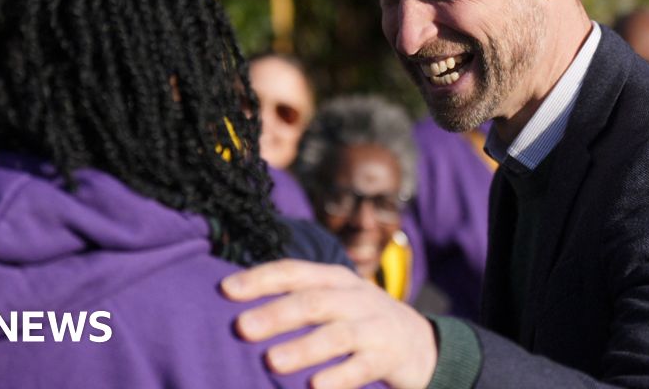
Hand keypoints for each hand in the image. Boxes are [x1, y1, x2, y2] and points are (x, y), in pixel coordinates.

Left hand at [221, 259, 436, 388]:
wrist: (421, 344)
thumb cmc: (360, 321)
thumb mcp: (335, 300)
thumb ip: (299, 298)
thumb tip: (238, 308)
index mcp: (335, 279)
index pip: (295, 272)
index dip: (261, 278)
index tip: (226, 290)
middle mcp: (355, 297)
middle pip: (312, 301)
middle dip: (276, 313)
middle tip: (242, 328)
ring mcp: (374, 327)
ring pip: (336, 335)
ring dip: (303, 348)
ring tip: (272, 362)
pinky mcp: (388, 358)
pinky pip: (361, 368)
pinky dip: (338, 379)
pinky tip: (314, 388)